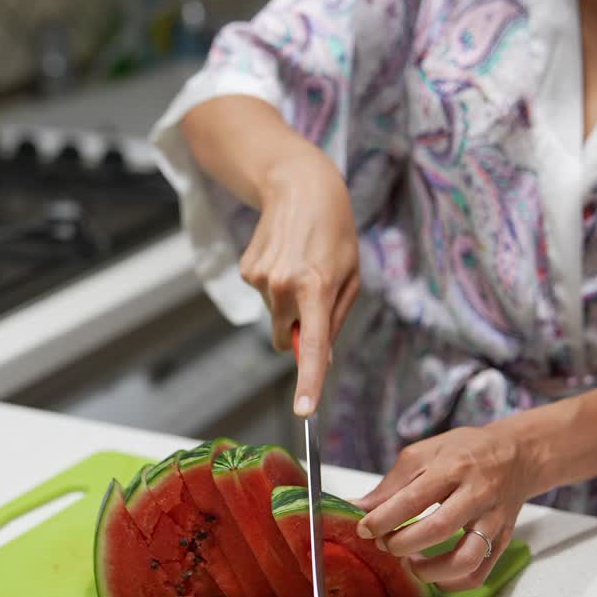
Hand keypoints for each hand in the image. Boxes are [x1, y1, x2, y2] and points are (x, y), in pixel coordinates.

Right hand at [238, 148, 358, 414]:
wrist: (299, 185)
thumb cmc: (334, 232)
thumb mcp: (351, 274)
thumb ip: (335, 319)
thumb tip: (320, 357)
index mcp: (317, 288)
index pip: (311, 346)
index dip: (309, 382)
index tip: (304, 411)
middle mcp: (283, 286)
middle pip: (286, 336)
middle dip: (298, 327)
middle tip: (314, 290)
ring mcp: (260, 278)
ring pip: (274, 315)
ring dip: (287, 301)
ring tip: (300, 262)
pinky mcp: (245, 270)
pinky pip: (262, 295)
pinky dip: (273, 285)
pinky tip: (283, 256)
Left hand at [355, 423, 533, 590]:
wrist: (516, 455)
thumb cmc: (465, 451)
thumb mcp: (425, 453)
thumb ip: (392, 484)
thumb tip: (358, 507)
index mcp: (453, 467)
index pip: (414, 498)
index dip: (384, 518)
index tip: (364, 529)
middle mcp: (477, 494)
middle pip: (438, 529)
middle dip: (402, 543)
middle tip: (384, 544)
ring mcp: (492, 520)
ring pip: (464, 559)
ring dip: (429, 570)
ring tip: (409, 563)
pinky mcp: (502, 540)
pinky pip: (478, 573)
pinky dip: (452, 582)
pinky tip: (433, 574)